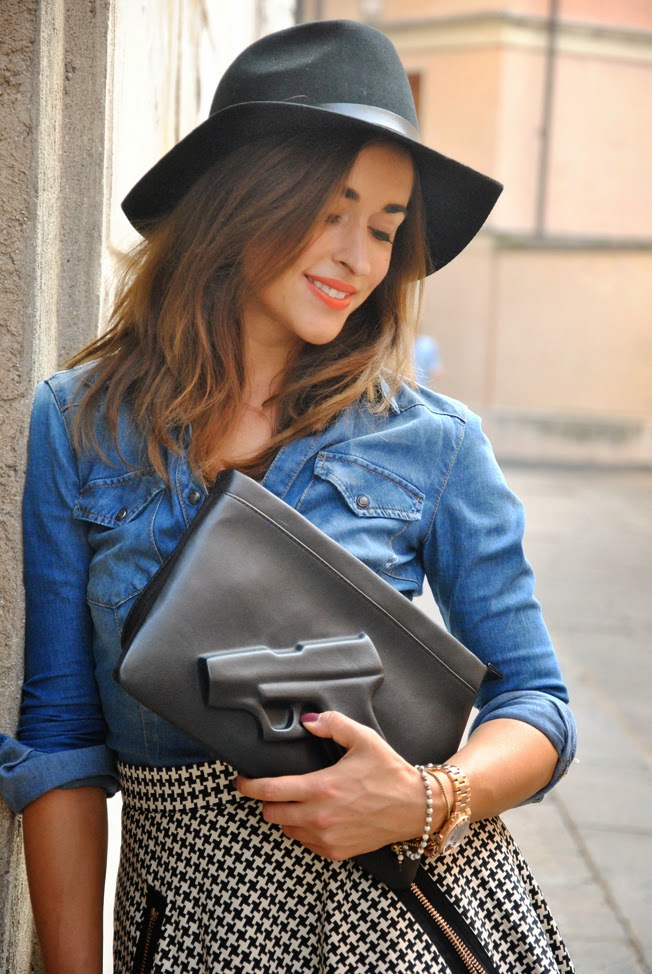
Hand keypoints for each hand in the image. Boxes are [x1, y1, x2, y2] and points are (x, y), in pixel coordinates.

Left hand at [235, 711, 445, 859]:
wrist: (415, 808)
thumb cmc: (389, 772)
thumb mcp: (363, 738)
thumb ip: (332, 725)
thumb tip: (307, 721)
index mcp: (321, 787)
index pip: (270, 790)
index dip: (248, 786)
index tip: (240, 782)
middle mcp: (319, 816)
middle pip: (271, 813)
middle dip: (268, 800)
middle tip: (276, 789)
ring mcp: (327, 837)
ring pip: (286, 829)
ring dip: (286, 816)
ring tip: (300, 801)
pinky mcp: (336, 851)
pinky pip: (305, 843)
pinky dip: (304, 831)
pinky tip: (317, 816)